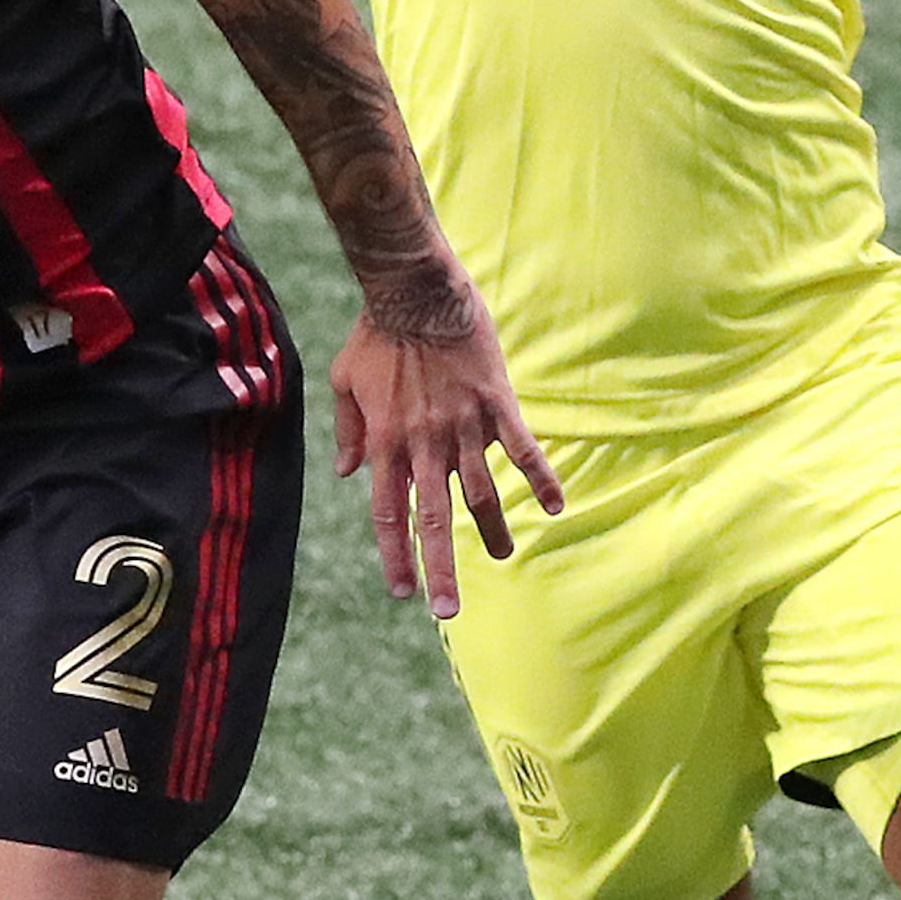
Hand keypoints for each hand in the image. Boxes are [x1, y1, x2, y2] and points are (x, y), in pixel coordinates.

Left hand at [331, 300, 568, 619]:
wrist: (415, 290)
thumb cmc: (375, 333)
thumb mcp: (344, 381)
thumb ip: (348, 431)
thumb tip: (347, 473)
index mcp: (385, 443)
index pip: (388, 514)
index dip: (396, 555)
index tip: (403, 591)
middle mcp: (424, 444)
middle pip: (434, 518)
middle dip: (441, 568)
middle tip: (448, 610)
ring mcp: (463, 426)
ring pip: (481, 493)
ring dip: (493, 531)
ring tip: (502, 558)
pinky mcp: (497, 405)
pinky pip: (523, 450)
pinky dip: (541, 479)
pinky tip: (556, 507)